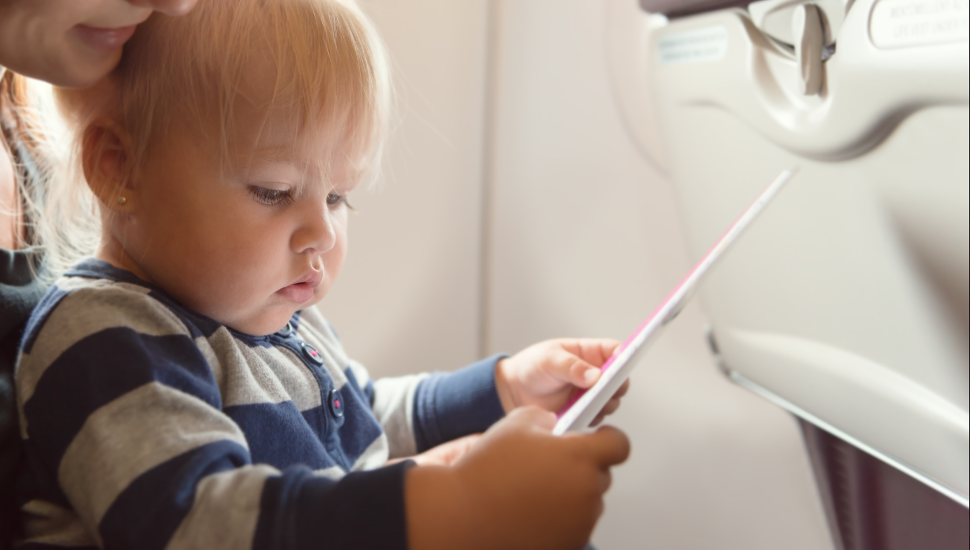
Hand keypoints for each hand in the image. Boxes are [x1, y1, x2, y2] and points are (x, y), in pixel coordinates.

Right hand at [406, 407, 630, 549]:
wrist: (463, 516)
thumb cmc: (487, 470)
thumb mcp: (515, 422)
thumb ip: (546, 419)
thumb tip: (553, 425)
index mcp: (581, 456)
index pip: (619, 445)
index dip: (608, 438)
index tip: (597, 437)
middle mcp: (588, 490)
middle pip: (601, 474)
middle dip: (582, 466)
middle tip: (550, 465)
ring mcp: (580, 521)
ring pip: (587, 501)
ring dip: (571, 493)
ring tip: (533, 489)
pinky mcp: (569, 543)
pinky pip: (574, 524)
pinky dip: (560, 517)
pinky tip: (531, 510)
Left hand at [495, 338, 629, 425]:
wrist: (514, 392)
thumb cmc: (532, 367)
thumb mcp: (549, 360)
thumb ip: (571, 366)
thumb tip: (595, 377)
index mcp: (589, 353)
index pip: (616, 351)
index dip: (624, 356)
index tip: (622, 365)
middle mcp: (595, 374)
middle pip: (620, 379)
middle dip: (617, 385)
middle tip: (607, 390)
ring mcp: (591, 395)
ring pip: (612, 401)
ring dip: (605, 404)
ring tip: (589, 404)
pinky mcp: (584, 413)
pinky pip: (597, 418)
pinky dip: (592, 418)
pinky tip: (579, 415)